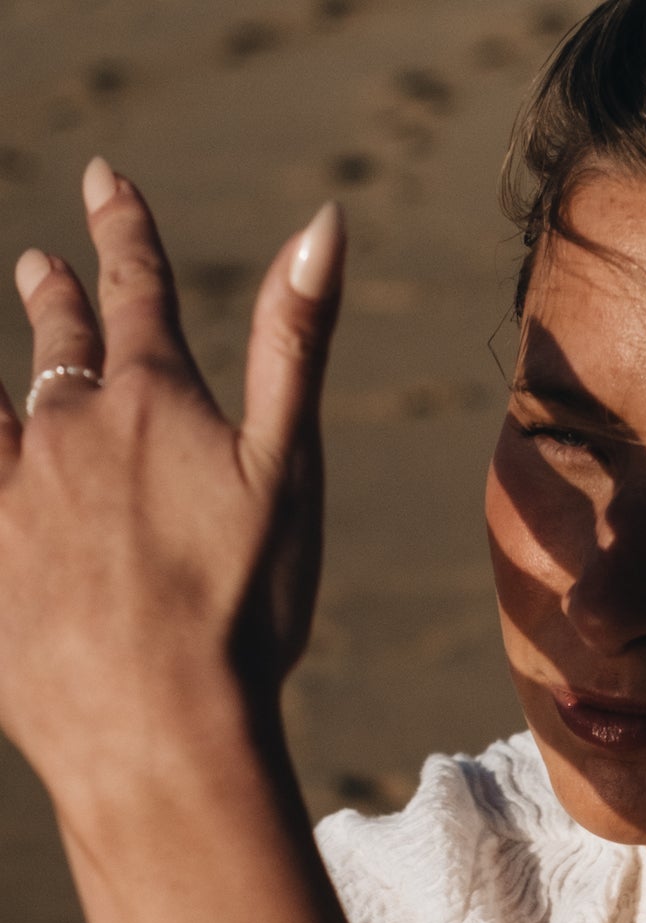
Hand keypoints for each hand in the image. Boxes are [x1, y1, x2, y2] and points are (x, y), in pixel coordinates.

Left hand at [0, 158, 343, 813]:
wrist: (156, 726)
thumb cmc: (241, 605)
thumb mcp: (290, 469)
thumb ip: (296, 341)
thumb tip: (322, 221)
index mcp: (153, 404)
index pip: (138, 292)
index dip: (124, 231)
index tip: (105, 181)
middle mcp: (70, 431)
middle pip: (61, 348)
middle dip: (56, 301)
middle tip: (41, 267)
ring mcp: (14, 495)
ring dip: (5, 376)